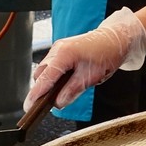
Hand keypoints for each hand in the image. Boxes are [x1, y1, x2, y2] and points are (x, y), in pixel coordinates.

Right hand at [24, 6, 145, 111]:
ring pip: (45, 70)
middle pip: (40, 74)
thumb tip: (58, 103)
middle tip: (47, 104)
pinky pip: (52, 66)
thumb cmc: (107, 53)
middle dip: (42, 89)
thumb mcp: (91, 77)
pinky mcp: (62, 50)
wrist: (115, 39)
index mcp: (64, 54)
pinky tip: (64, 83)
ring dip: (49, 83)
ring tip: (61, 93)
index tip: (29, 106)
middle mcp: (57, 49)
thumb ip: (72, 91)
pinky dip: (55, 76)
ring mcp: (58, 49)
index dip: (36, 94)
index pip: (44, 78)